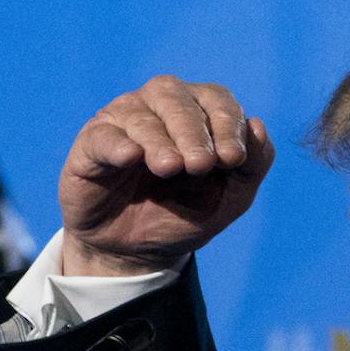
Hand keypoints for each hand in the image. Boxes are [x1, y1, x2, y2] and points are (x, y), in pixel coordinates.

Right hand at [56, 76, 273, 274]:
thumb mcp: (229, 198)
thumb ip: (253, 165)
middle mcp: (160, 107)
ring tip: (170, 167)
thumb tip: (258, 125)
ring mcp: (123, 121)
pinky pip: (104, 136)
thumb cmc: (183, 215)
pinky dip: (118, 144)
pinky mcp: (91, 143)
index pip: (216, 100)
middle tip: (201, 164)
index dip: (228, 124)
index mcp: (197, 112)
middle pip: (177, 99)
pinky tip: (131, 157)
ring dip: (160, 139)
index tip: (234, 159)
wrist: (136, 251)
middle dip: (193, 131)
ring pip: (142, 115)